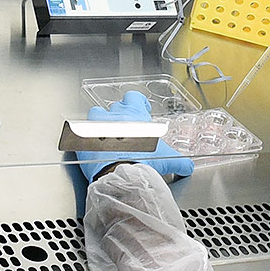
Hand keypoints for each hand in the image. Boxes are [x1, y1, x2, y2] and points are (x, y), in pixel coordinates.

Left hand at [72, 91, 194, 181]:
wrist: (119, 173)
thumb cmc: (143, 161)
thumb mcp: (168, 160)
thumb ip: (179, 162)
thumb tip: (187, 167)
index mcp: (136, 115)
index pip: (134, 97)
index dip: (138, 103)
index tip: (141, 112)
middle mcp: (115, 116)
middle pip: (115, 105)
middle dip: (120, 114)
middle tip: (126, 127)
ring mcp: (97, 125)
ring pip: (96, 114)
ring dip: (100, 121)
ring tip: (105, 134)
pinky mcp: (83, 138)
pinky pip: (82, 132)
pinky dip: (87, 137)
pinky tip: (93, 147)